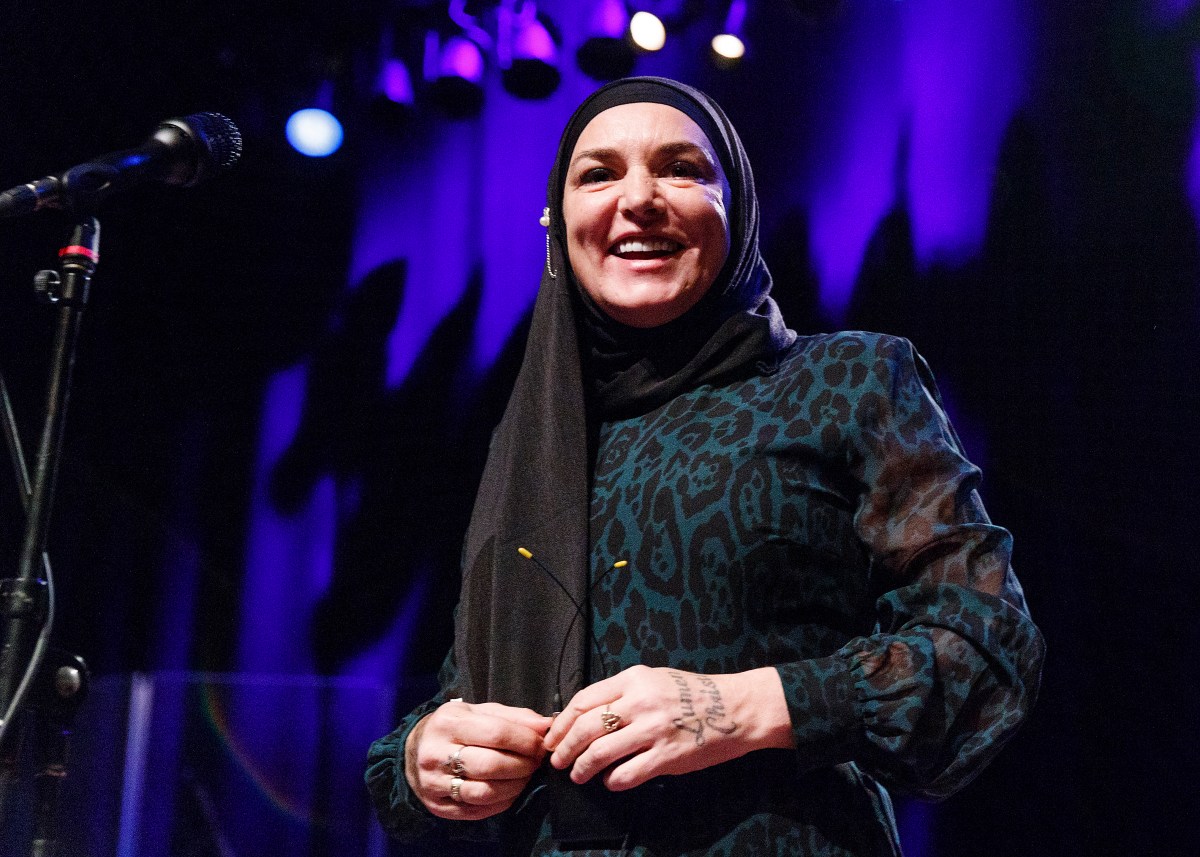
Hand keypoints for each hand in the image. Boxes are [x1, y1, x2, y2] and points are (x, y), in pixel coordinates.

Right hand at [406, 699, 551, 820]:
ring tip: (524, 776)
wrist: (413, 752)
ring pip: (484, 792)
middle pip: (491, 765)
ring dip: (515, 786)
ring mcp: (434, 783)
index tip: (541, 744)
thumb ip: (514, 717)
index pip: (496, 733)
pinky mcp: (438, 806)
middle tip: (536, 762)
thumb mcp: (479, 712)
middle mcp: (436, 753)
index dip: (526, 741)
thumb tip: (546, 725)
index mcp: (448, 722)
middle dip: (523, 765)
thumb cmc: (454, 728)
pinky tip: (509, 791)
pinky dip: (501, 802)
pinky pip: (477, 810)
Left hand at [543, 665, 791, 791]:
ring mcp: (653, 729)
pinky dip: (612, 782)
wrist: (736, 708)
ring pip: (600, 753)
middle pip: (585, 727)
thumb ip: (621, 694)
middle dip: (564, 748)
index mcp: (633, 679)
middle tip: (557, 761)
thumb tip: (584, 716)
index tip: (553, 736)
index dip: (561, 722)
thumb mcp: (654, 680)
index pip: (583, 700)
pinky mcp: (666, 757)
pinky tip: (610, 782)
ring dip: (582, 768)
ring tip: (578, 775)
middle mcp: (639, 701)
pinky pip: (626, 774)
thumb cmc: (693, 694)